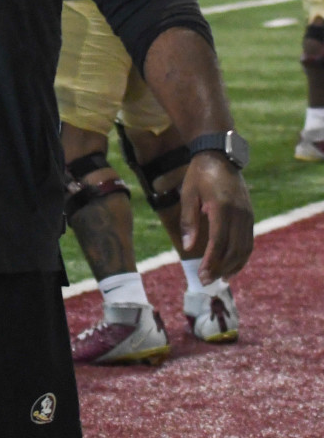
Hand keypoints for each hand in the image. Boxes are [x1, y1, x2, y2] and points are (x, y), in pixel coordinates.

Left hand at [179, 153, 253, 282]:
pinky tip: (232, 265)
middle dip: (220, 267)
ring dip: (233, 265)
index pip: (219, 242)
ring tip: (220, 278)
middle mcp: (239, 214)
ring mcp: (247, 215)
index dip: (211, 261)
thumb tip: (188, 247)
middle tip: (207, 282)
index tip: (203, 275)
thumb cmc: (199, 175)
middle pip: (234, 249)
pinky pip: (248, 241)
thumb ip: (189, 221)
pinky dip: (242, 256)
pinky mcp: (250, 215)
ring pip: (245, 248)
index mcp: (222, 207)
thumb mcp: (188, 194)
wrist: (219, 156)